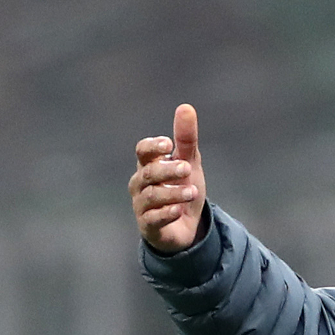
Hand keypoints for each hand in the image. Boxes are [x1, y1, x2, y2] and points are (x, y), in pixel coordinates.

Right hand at [128, 103, 206, 252]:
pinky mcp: (149, 226)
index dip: (152, 146)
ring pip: (151, 196)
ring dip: (172, 193)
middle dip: (167, 170)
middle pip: (148, 173)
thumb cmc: (182, 188)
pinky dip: (166, 213)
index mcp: (149, 165)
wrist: (187, 227)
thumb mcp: (189, 163)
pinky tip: (179, 210)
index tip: (169, 144)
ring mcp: (143, 206)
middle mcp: (141, 184)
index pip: (142, 151)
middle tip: (187, 168)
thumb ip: (186, 139)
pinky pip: (153, 219)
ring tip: (192, 191)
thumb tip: (186, 107)